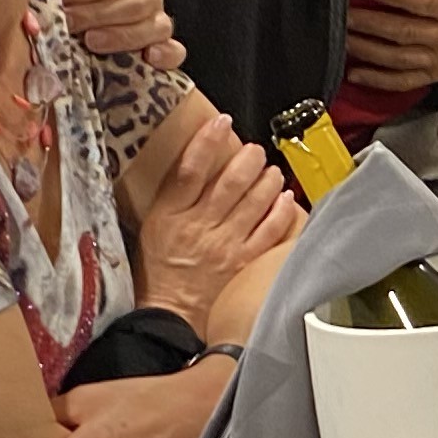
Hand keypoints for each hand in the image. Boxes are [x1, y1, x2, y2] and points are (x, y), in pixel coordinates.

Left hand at [55, 0, 182, 72]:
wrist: (80, 9)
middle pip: (136, 4)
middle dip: (97, 14)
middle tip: (67, 20)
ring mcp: (157, 19)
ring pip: (154, 28)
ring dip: (120, 36)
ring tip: (90, 40)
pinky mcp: (161, 46)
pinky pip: (174, 51)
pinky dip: (165, 55)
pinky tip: (148, 57)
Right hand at [135, 103, 298, 334]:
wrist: (168, 313)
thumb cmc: (158, 271)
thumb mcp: (152, 227)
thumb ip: (172, 197)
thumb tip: (192, 163)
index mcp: (172, 215)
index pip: (190, 169)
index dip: (207, 142)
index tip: (221, 123)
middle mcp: (200, 226)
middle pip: (230, 182)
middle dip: (248, 159)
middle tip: (255, 150)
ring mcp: (225, 245)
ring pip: (254, 202)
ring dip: (267, 180)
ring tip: (271, 170)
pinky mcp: (243, 262)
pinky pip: (269, 232)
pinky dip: (281, 212)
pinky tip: (285, 198)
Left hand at [340, 0, 437, 96]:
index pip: (423, 2)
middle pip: (403, 32)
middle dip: (370, 24)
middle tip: (343, 15)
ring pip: (398, 58)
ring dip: (367, 51)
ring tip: (343, 39)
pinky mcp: (436, 75)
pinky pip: (405, 81)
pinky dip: (379, 80)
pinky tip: (355, 73)